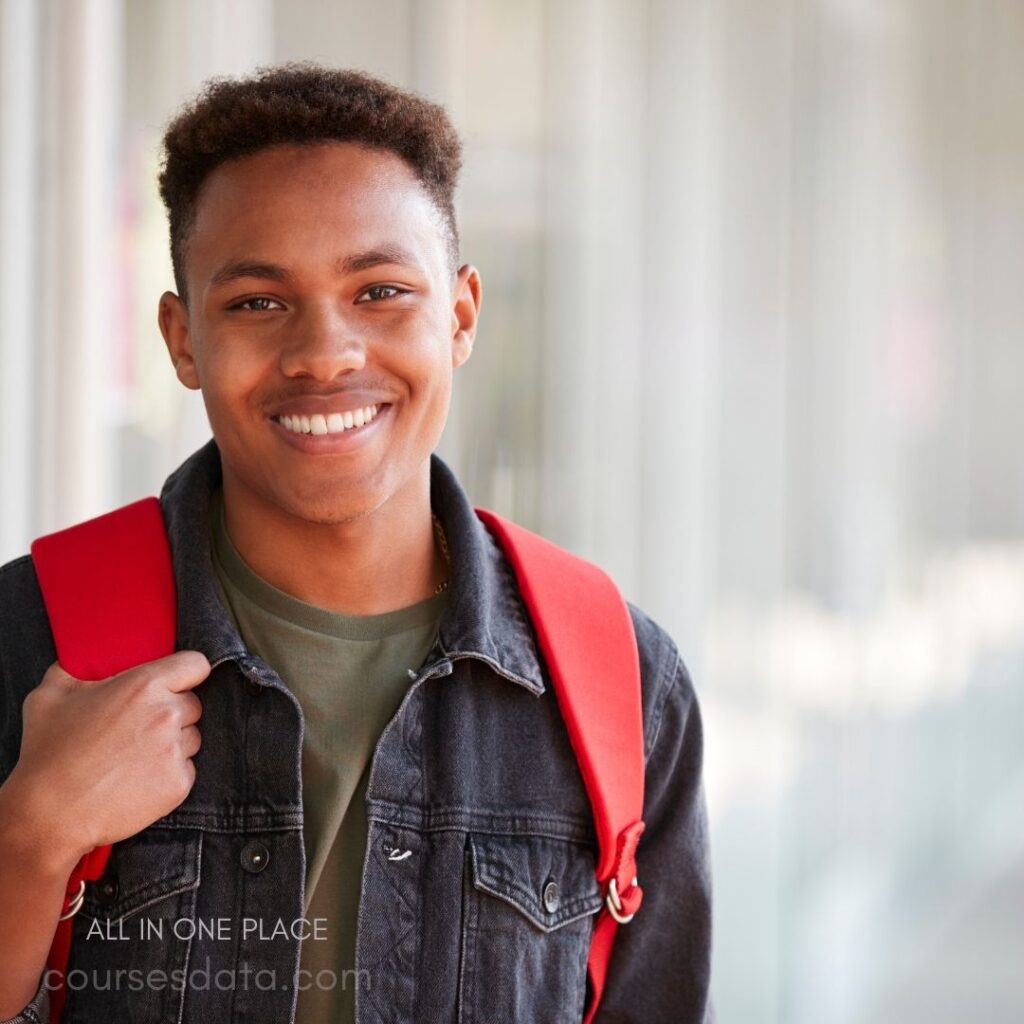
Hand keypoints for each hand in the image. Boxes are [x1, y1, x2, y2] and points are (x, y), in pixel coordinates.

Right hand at [6, 651, 209, 863]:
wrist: (50, 814)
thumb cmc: (49, 754)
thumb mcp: (51, 695)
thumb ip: (75, 667)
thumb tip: (82, 657)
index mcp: (144, 685)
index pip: (196, 664)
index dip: (186, 672)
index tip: (177, 681)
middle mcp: (167, 714)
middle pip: (193, 703)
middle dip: (173, 711)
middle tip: (139, 727)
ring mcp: (175, 751)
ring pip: (191, 737)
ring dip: (172, 743)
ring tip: (134, 756)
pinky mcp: (179, 783)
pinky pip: (186, 769)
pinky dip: (169, 773)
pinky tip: (138, 778)